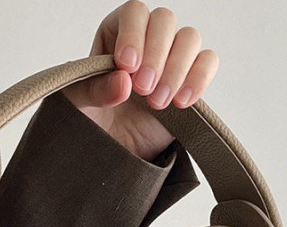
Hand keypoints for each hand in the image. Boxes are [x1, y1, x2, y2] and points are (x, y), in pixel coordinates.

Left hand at [62, 2, 218, 161]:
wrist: (114, 152)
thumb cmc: (93, 122)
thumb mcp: (78, 106)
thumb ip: (93, 90)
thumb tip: (123, 82)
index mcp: (116, 34)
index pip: (134, 12)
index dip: (134, 34)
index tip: (127, 66)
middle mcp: (146, 40)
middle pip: (165, 20)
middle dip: (156, 55)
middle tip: (143, 90)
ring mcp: (171, 59)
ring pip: (189, 38)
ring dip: (176, 70)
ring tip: (157, 103)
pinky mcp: (190, 80)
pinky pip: (207, 62)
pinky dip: (198, 79)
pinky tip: (181, 102)